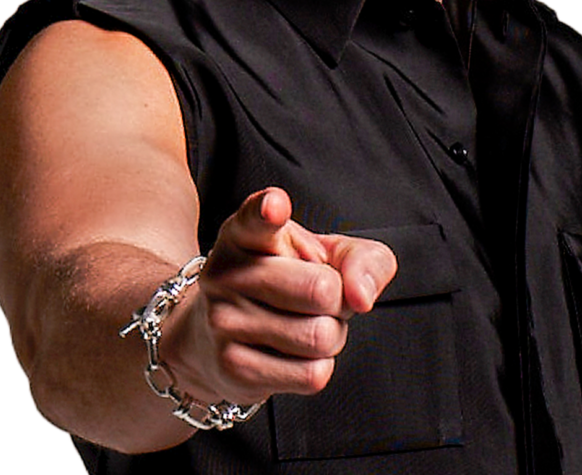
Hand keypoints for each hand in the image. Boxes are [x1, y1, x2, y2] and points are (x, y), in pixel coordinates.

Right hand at [176, 187, 397, 405]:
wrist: (218, 337)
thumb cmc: (285, 283)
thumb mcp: (324, 254)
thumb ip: (362, 258)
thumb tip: (361, 295)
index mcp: (246, 233)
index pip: (256, 218)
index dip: (268, 211)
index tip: (274, 207)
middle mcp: (227, 273)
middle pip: (323, 290)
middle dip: (337, 300)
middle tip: (315, 298)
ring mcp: (223, 321)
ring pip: (322, 336)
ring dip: (330, 336)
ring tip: (301, 324)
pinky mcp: (232, 368)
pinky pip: (313, 374)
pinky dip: (317, 367)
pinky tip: (290, 354)